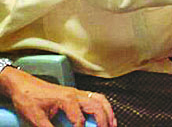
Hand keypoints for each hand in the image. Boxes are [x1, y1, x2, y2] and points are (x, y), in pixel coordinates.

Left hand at [0, 67, 115, 126]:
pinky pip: (96, 97)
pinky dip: (104, 106)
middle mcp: (75, 94)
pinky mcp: (76, 93)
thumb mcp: (35, 119)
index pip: (79, 120)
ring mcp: (77, 92)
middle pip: (97, 107)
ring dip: (109, 112)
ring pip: (100, 100)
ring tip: (113, 124)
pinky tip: (105, 113)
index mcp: (66, 99)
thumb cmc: (28, 98)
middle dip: (104, 121)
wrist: (22, 85)